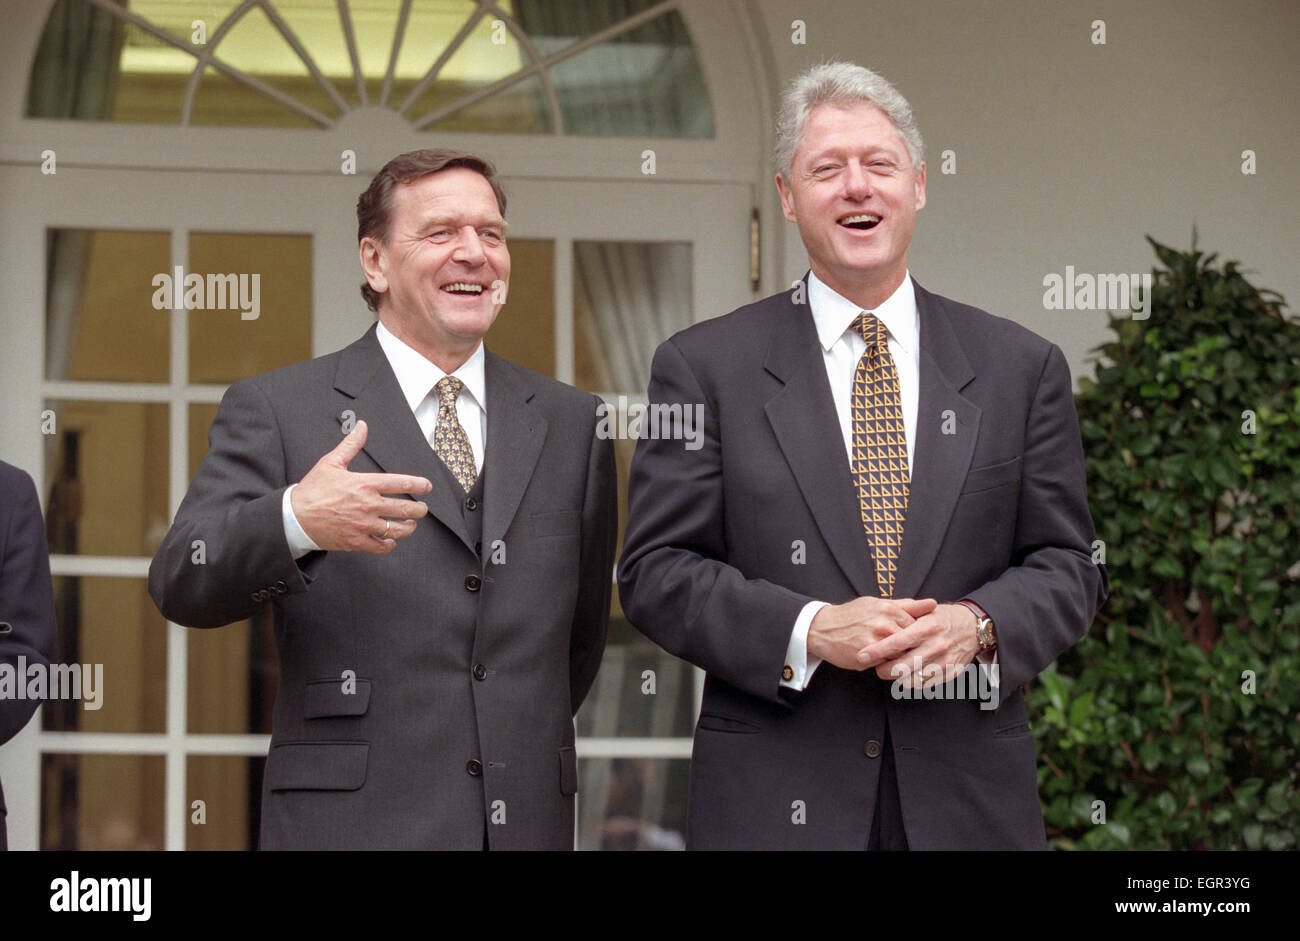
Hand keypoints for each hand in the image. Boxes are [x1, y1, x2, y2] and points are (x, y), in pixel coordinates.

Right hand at [290, 420, 431, 553]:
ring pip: (396, 530)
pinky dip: (389, 544)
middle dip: (419, 509)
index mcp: (364, 484)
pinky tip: (390, 540)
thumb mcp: (331, 462)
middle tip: (423, 509)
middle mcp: (368, 505)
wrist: (294, 517)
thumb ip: (351, 445)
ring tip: (411, 524)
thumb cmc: (313, 489)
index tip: (427, 487)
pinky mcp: (356, 541)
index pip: (401, 483)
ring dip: (408, 527)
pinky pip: (380, 546)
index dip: (419, 485)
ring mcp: (363, 525)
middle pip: (404, 509)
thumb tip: (362, 425)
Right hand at [808, 596, 936, 670]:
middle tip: (916, 653)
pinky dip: (889, 666)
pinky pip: (887, 666)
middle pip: (913, 642)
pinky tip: (884, 662)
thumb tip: (932, 603)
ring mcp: (876, 641)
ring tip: (898, 659)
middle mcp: (884, 624)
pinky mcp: (867, 657)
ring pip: (902, 656)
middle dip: (916, 649)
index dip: (921, 636)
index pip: (919, 626)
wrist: (821, 628)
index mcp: (889, 609)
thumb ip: (906, 605)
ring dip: (904, 659)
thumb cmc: (851, 615)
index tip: (921, 641)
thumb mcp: (877, 603)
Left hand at [856, 603, 980, 686]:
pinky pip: (925, 685)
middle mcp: (936, 645)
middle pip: (902, 665)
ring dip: (896, 678)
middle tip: (876, 667)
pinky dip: (912, 682)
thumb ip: (904, 615)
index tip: (862, 655)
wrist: (974, 628)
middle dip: (883, 669)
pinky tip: (906, 676)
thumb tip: (879, 621)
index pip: (898, 641)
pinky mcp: (950, 673)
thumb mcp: (926, 611)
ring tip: (890, 671)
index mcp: (928, 627)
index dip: (877, 650)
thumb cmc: (944, 618)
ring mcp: (944, 661)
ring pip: (912, 678)